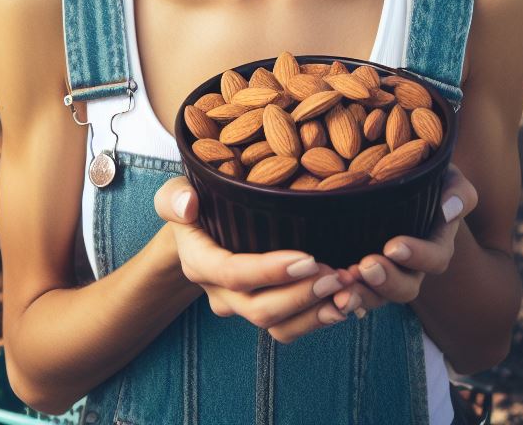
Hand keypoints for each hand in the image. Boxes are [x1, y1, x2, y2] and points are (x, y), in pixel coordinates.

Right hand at [154, 177, 357, 342]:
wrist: (198, 232)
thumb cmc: (193, 205)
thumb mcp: (175, 193)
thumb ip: (175, 197)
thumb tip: (189, 204)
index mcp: (200, 263)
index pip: (234, 274)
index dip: (271, 270)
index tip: (308, 257)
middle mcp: (220, 293)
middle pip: (261, 309)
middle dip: (302, 295)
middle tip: (337, 274)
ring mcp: (242, 307)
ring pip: (279, 327)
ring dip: (316, 312)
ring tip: (348, 289)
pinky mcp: (264, 311)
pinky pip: (290, 329)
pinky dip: (319, 319)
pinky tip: (346, 303)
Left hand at [327, 166, 478, 317]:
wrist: (396, 178)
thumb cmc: (425, 173)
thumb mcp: (446, 176)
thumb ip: (457, 191)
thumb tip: (450, 209)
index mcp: (436, 244)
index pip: (435, 258)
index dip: (417, 256)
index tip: (393, 246)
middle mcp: (412, 266)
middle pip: (406, 287)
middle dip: (386, 281)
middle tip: (365, 267)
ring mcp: (386, 272)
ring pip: (377, 296)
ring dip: (361, 294)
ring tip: (342, 284)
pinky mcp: (360, 272)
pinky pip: (353, 292)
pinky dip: (341, 294)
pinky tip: (327, 292)